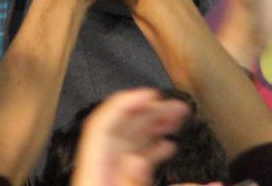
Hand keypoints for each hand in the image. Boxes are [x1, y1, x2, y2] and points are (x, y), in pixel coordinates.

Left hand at [73, 88, 188, 185]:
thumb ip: (131, 182)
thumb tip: (138, 160)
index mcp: (94, 171)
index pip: (103, 125)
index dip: (125, 103)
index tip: (150, 93)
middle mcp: (101, 169)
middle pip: (122, 130)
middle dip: (150, 111)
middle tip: (176, 105)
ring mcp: (111, 176)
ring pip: (132, 143)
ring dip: (155, 127)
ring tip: (177, 118)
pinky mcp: (119, 183)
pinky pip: (136, 160)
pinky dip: (153, 150)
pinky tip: (168, 145)